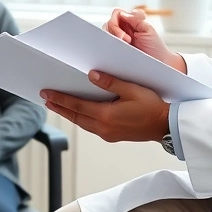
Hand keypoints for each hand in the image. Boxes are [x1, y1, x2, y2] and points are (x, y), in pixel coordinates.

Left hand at [41, 70, 169, 142]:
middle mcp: (103, 127)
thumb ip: (111, 82)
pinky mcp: (112, 136)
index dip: (60, 99)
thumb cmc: (152, 106)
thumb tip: (91, 75)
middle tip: (46, 99)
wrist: (165, 126)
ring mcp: (107, 134)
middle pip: (75, 116)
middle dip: (60, 107)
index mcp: (106, 115)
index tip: (47, 94)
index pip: (76, 106)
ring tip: (57, 106)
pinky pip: (90, 127)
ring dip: (69, 114)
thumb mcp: (132, 89)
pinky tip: (78, 113)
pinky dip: (81, 119)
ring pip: (82, 123)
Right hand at [104, 7, 185, 72]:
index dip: (118, 20)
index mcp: (131, 21)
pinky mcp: (115, 49)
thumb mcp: (148, 30)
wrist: (159, 63)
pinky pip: (106, 45)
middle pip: (109, 23)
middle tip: (126, 41)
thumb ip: (136, 19)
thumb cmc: (156, 47)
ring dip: (112, 39)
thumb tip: (122, 14)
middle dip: (115, 31)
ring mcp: (119, 39)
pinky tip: (116, 51)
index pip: (117, 13)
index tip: (126, 33)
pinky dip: (109, 46)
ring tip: (125, 46)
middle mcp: (123, 28)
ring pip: (106, 33)